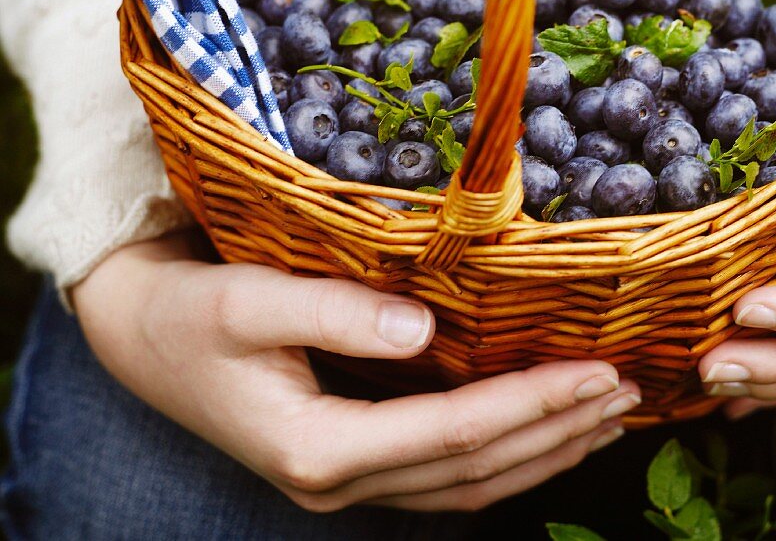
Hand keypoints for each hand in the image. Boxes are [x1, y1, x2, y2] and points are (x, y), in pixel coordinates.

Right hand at [73, 234, 638, 511]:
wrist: (140, 333)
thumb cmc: (186, 311)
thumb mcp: (243, 302)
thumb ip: (329, 314)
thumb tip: (419, 329)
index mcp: (316, 448)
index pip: (449, 434)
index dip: (528, 405)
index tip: (594, 371)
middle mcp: (337, 479)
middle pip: (472, 469)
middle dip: (556, 429)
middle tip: (626, 391)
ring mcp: (346, 480)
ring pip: (468, 483)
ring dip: (544, 450)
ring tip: (608, 415)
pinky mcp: (353, 460)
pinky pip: (446, 472)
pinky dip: (505, 453)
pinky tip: (545, 428)